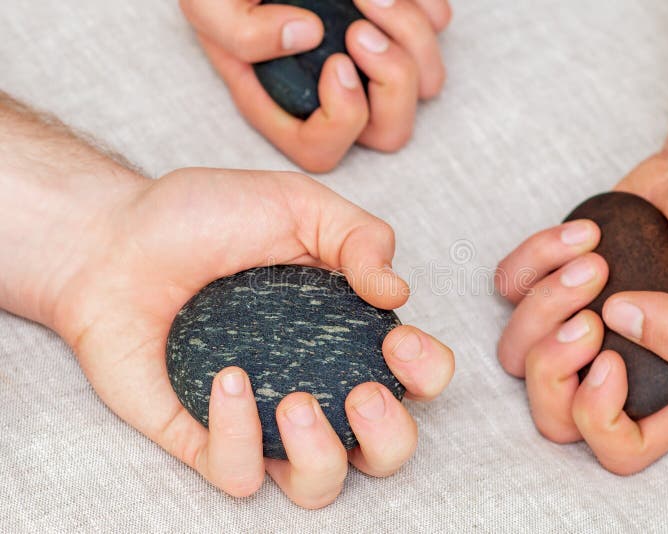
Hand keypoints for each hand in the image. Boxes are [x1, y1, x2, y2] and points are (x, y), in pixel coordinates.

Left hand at [51, 168, 453, 505]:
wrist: (114, 240)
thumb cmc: (205, 218)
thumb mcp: (297, 205)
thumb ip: (361, 237)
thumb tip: (398, 293)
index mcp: (347, 333)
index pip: (416, 377)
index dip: (427, 372)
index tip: (398, 340)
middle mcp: (314, 382)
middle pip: (384, 452)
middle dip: (389, 436)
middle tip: (363, 393)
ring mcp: (260, 418)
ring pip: (319, 486)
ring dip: (322, 456)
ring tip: (296, 400)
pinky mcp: (203, 438)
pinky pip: (238, 475)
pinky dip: (238, 438)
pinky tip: (225, 379)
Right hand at [179, 0, 450, 171]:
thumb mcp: (209, 6)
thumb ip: (239, 34)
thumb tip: (305, 35)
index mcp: (288, 105)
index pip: (323, 150)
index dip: (343, 119)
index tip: (336, 63)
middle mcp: (336, 94)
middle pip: (391, 131)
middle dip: (392, 81)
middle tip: (361, 31)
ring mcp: (372, 64)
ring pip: (426, 85)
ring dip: (410, 37)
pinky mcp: (399, 28)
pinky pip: (437, 32)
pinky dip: (425, 8)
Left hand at [495, 154, 667, 473]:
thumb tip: (618, 324)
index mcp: (665, 389)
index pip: (618, 450)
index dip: (598, 419)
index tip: (611, 358)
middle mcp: (612, 368)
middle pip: (550, 415)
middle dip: (552, 367)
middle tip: (588, 316)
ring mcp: (572, 328)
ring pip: (516, 354)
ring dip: (545, 304)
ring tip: (595, 259)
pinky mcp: (547, 284)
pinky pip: (508, 287)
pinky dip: (534, 258)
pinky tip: (584, 234)